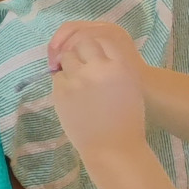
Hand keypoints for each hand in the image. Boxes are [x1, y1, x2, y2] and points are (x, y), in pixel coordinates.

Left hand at [48, 22, 149, 158]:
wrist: (113, 147)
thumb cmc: (126, 118)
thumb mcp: (130, 85)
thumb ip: (114, 66)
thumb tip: (95, 52)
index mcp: (119, 66)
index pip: (102, 40)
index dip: (97, 47)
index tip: (95, 56)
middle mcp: (98, 68)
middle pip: (82, 44)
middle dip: (81, 53)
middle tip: (83, 67)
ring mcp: (77, 79)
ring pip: (67, 58)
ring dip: (70, 65)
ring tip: (77, 82)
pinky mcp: (61, 91)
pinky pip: (58, 76)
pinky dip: (63, 82)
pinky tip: (72, 95)